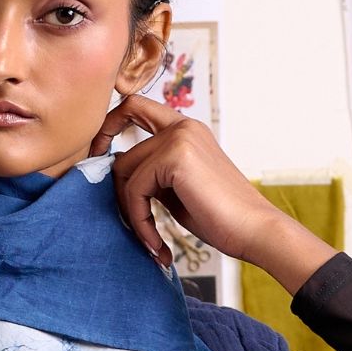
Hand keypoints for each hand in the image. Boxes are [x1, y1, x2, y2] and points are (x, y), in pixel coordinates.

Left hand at [89, 95, 290, 267]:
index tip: (98, 156)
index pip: (134, 106)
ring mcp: (179, 138)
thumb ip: (151, 175)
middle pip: (123, 155)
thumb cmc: (220, 217)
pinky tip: (157, 243)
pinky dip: (140, 222)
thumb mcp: (176, 189)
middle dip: (121, 196)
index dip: (109, 125)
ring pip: (125, 174)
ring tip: (153, 242)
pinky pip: (135, 190)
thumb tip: (115, 177)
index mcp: (185, 129)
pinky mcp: (175, 157)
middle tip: (136, 227)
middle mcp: (182, 126)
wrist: (253, 230)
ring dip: (132, 214)